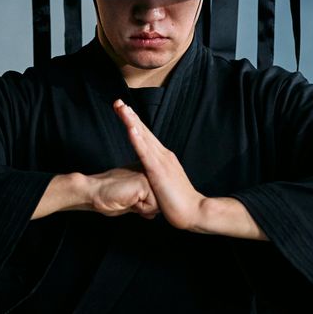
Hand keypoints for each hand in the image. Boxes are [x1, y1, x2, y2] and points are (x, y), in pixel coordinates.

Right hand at [85, 167, 158, 218]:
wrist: (94, 193)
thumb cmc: (109, 198)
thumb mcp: (131, 203)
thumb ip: (144, 206)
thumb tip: (153, 215)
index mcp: (147, 173)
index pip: (160, 198)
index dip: (146, 207)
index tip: (131, 199)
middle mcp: (150, 172)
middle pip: (162, 202)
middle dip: (147, 208)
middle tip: (129, 199)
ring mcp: (148, 175)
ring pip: (159, 205)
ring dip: (143, 208)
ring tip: (129, 198)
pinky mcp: (145, 182)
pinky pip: (152, 206)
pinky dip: (140, 208)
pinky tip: (128, 199)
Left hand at [113, 99, 207, 231]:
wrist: (194, 211)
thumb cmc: (180, 203)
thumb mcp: (165, 186)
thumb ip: (157, 179)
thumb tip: (150, 179)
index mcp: (164, 158)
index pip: (146, 136)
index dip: (135, 122)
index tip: (124, 111)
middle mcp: (163, 155)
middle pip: (143, 131)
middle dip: (130, 116)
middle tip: (118, 102)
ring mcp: (161, 161)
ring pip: (143, 137)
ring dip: (131, 122)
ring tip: (121, 109)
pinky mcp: (158, 171)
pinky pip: (145, 152)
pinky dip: (137, 139)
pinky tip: (130, 129)